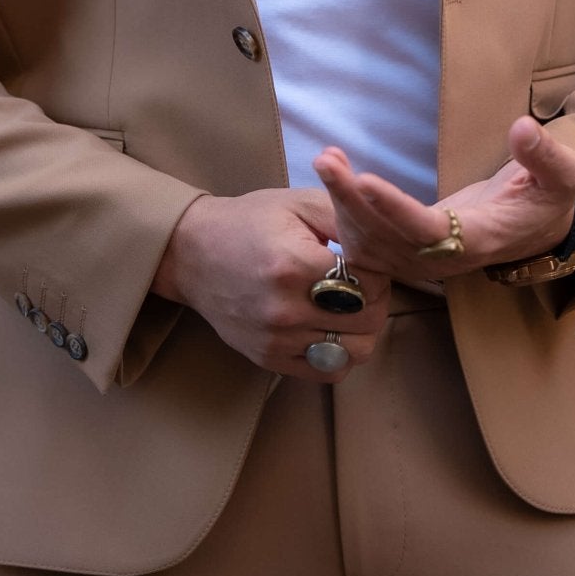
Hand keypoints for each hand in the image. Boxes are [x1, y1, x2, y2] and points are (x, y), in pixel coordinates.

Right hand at [152, 187, 390, 382]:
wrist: (192, 253)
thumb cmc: (249, 221)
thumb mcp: (297, 202)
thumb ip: (344, 213)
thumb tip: (382, 233)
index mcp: (294, 264)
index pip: (369, 283)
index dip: (378, 272)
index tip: (366, 262)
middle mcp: (286, 309)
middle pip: (368, 321)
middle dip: (376, 300)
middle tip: (363, 284)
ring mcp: (277, 340)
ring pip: (354, 352)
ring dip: (362, 330)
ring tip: (349, 308)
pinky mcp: (269, 360)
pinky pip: (327, 372)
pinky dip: (339, 353)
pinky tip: (331, 328)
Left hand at [313, 116, 574, 285]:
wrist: (536, 230)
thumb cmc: (547, 200)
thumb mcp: (564, 178)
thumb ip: (547, 156)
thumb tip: (523, 127)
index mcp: (477, 239)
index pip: (427, 231)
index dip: (394, 209)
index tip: (365, 181)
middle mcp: (442, 257)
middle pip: (386, 239)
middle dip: (351, 202)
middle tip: (326, 162)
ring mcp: (421, 258)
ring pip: (371, 244)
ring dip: (342, 204)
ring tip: (325, 159)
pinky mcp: (408, 250)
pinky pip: (368, 242)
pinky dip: (345, 212)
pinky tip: (332, 174)